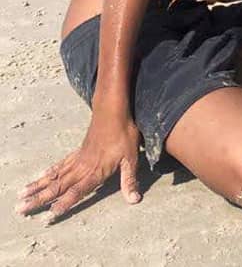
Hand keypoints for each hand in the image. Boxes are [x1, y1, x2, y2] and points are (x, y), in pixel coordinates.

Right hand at [17, 110, 141, 219]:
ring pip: (54, 176)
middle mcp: (82, 167)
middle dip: (39, 199)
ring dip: (37, 187)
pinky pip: (59, 165)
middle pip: (58, 187)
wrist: (112, 111)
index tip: (48, 217)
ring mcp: (78, 159)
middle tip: (19, 209)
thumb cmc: (124, 134)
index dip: (64, 204)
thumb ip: (129, 180)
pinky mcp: (77, 152)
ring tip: (20, 196)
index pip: (76, 192)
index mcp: (95, 172)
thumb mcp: (132, 158)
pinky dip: (48, 173)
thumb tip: (134, 200)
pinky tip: (38, 177)